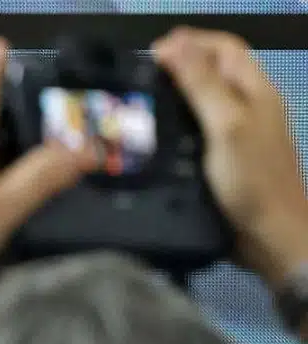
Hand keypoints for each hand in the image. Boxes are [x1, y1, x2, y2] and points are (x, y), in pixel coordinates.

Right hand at [154, 28, 307, 287]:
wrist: (270, 235)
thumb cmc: (251, 178)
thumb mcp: (225, 124)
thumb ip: (201, 83)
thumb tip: (172, 43)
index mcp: (256, 90)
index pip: (225, 47)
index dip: (191, 42)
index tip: (151, 53)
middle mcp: (250, 106)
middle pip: (215, 70)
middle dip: (180, 65)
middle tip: (139, 79)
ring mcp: (239, 133)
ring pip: (206, 100)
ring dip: (176, 96)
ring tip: (140, 104)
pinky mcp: (226, 158)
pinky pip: (200, 130)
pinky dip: (177, 125)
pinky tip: (155, 138)